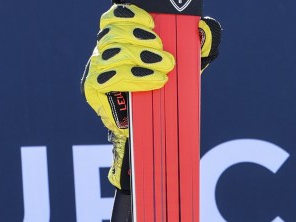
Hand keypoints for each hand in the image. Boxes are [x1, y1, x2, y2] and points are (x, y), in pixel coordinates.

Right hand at [82, 5, 221, 189]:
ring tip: (165, 70)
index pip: (114, 19)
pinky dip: (134, 77)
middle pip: (114, 34)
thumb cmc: (163, 94)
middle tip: (167, 57)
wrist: (150, 131)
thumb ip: (192, 46)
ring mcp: (96, 69)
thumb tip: (203, 30)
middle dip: (142, 41)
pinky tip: (153, 80)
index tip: (152, 23)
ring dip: (142, 59)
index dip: (130, 16)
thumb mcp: (181, 67)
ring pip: (113, 54)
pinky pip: (110, 78)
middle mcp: (103, 51)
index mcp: (118, 41)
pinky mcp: (92, 88)